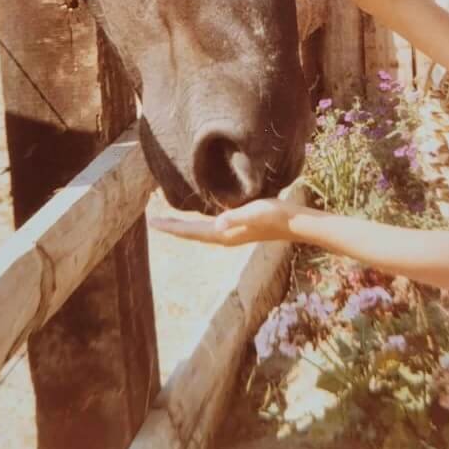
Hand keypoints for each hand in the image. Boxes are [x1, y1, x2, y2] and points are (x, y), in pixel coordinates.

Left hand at [149, 198, 296, 247]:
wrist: (295, 223)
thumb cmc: (276, 214)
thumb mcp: (256, 211)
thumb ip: (237, 216)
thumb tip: (217, 224)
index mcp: (225, 235)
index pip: (192, 232)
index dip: (172, 227)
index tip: (153, 222)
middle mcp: (225, 237)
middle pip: (192, 234)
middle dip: (173, 228)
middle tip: (153, 221)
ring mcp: (231, 234)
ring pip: (200, 232)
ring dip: (184, 227)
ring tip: (168, 222)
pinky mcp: (238, 228)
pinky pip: (210, 229)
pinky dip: (198, 225)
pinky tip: (198, 221)